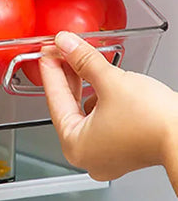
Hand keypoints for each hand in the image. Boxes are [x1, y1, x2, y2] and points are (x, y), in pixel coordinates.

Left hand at [39, 31, 177, 194]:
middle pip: (68, 106)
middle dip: (66, 76)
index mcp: (75, 145)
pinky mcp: (123, 148)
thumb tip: (66, 45)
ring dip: (82, 84)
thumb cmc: (155, 123)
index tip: (46, 53)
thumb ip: (83, 60)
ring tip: (78, 60)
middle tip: (60, 52)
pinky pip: (100, 117)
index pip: (55, 100)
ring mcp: (106, 154)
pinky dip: (98, 97)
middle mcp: (87, 155)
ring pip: (85, 110)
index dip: (50, 71)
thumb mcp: (111, 81)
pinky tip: (98, 80)